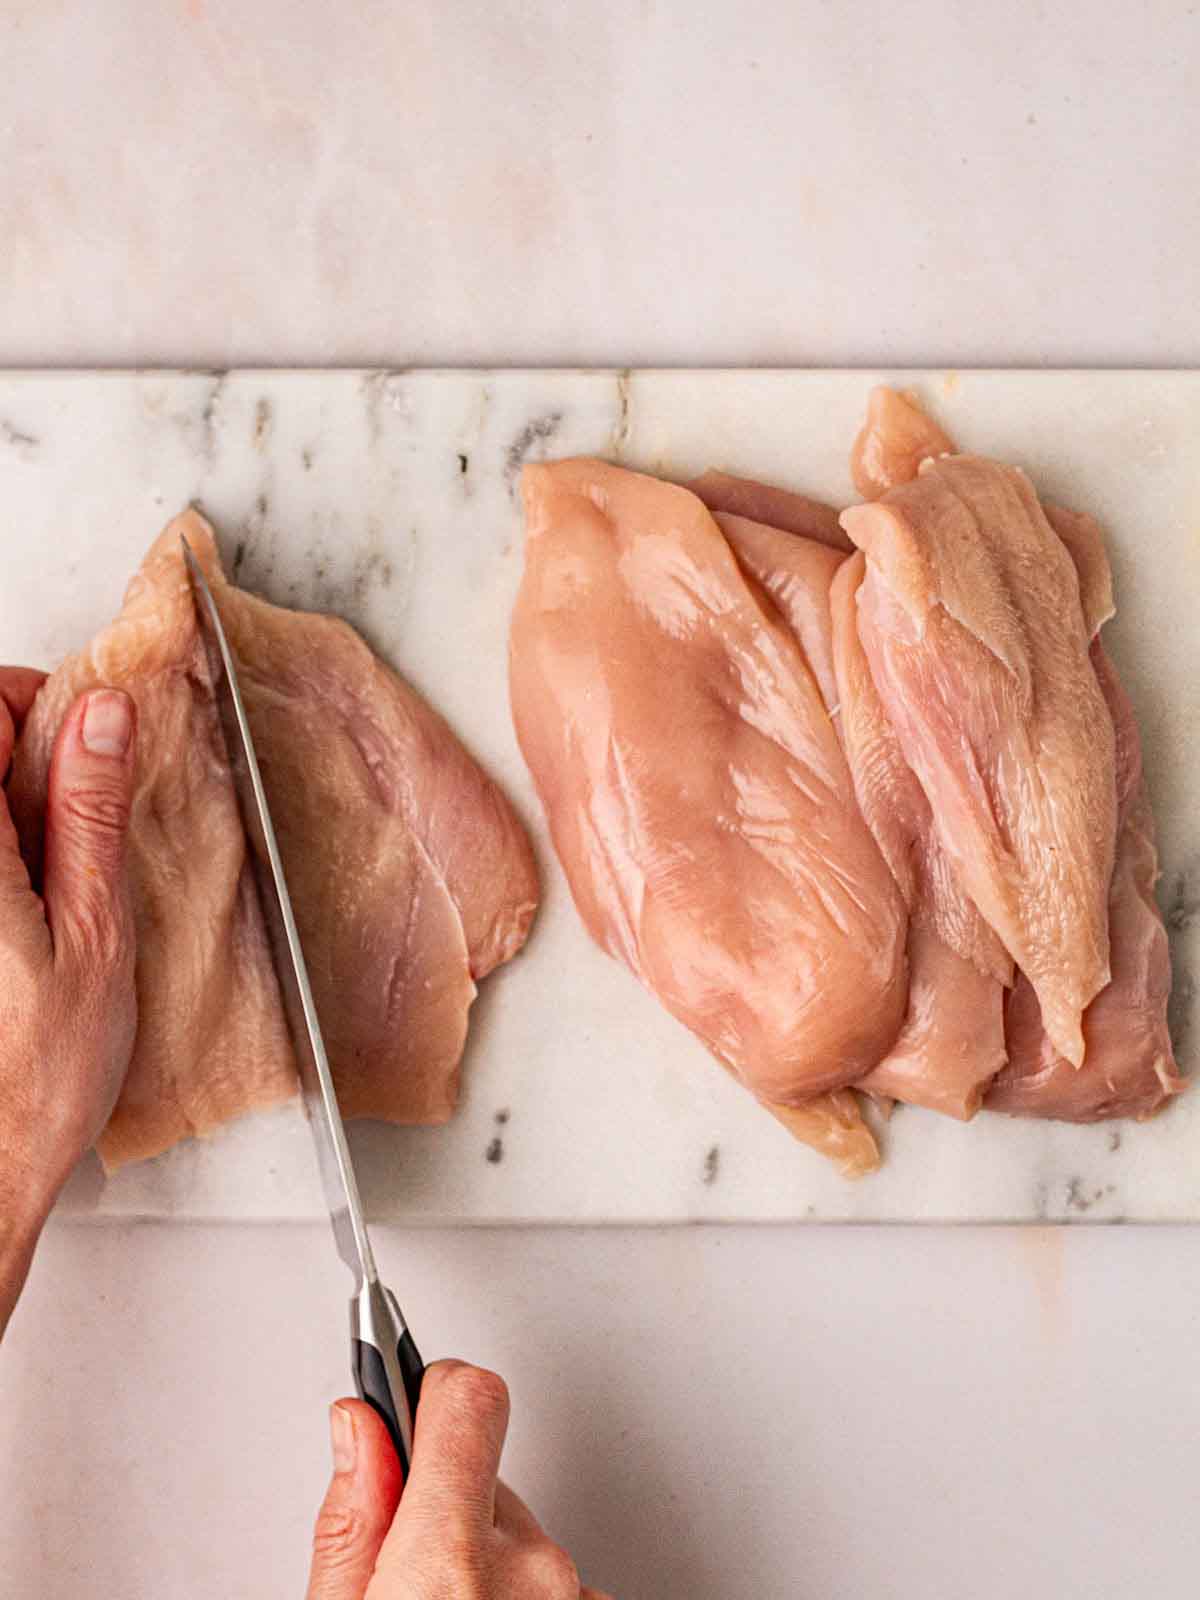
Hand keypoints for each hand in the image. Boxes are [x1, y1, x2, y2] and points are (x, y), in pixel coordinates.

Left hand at [0, 668, 138, 1332]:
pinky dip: (7, 863)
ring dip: (14, 815)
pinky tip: (27, 910)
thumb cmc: (34, 1076)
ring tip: (55, 875)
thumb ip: (89, 813)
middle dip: (24, 762)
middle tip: (76, 818)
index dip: (32, 706)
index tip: (79, 741)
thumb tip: (98, 717)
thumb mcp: (95, 931)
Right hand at [306, 1360, 611, 1599]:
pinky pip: (558, 1580)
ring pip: (521, 1537)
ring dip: (490, 1565)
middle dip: (446, 1509)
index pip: (469, 1399)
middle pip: (487, 1479)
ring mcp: (575, 1597)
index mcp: (450, 1563)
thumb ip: (351, 1527)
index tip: (414, 1395)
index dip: (434, 1392)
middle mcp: (532, 1573)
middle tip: (409, 1575)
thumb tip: (362, 1426)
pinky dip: (522, 1596)